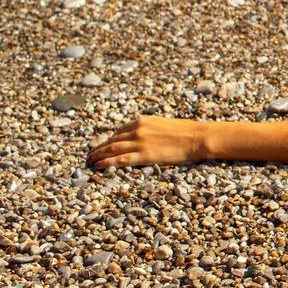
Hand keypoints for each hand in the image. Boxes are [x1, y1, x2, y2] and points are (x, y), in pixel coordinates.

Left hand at [87, 115, 208, 169]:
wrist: (197, 137)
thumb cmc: (186, 132)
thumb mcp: (163, 125)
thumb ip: (150, 130)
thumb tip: (144, 137)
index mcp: (142, 121)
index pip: (120, 131)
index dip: (109, 140)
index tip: (103, 146)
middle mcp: (137, 130)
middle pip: (112, 140)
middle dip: (99, 148)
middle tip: (89, 155)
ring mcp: (140, 142)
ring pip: (112, 149)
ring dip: (98, 155)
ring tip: (90, 161)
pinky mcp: (144, 155)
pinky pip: (120, 159)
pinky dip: (107, 163)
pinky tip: (98, 166)